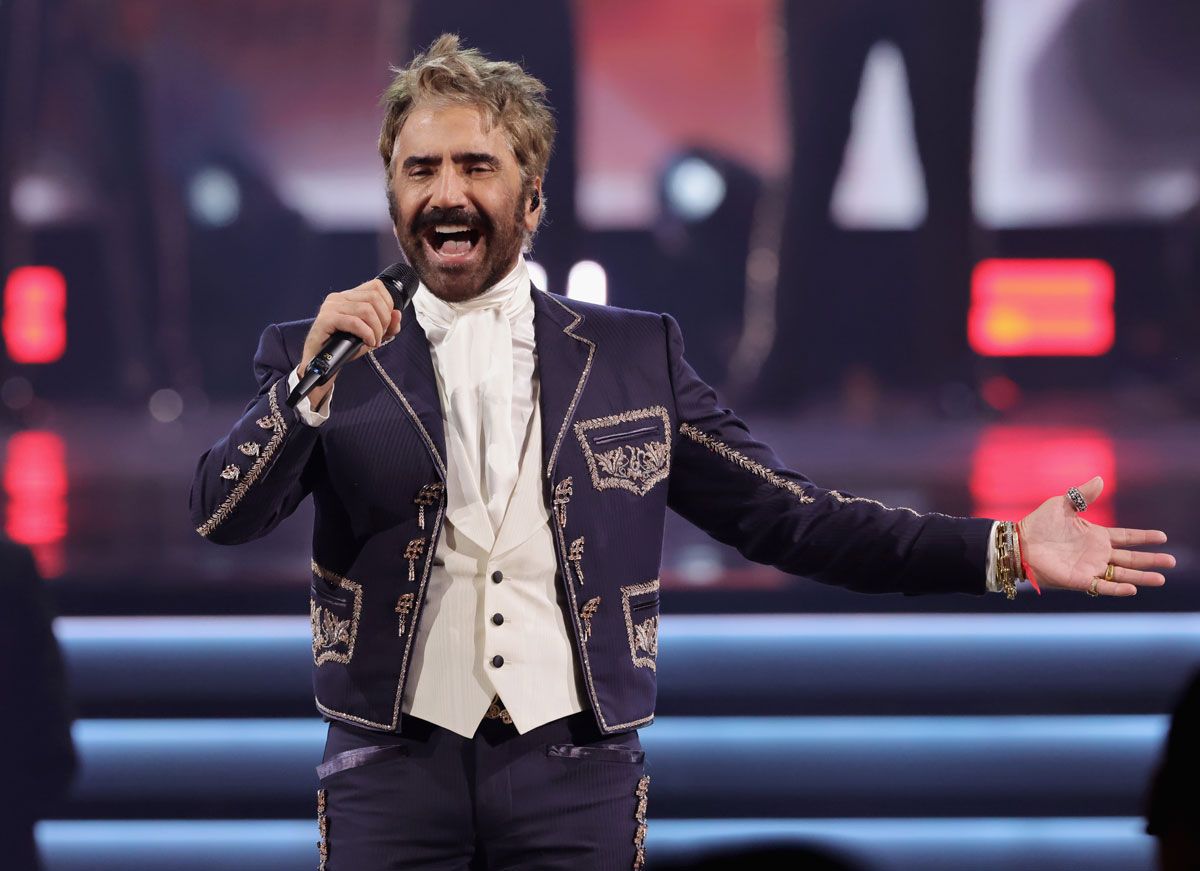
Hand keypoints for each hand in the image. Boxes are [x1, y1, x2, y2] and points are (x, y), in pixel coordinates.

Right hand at [298, 279, 401, 405]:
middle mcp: (339, 297)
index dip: (388, 305)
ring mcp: (331, 307)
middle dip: (384, 319)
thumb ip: (388, 326)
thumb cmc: (343, 348)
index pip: (376, 286)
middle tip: (380, 335)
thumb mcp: (371, 335)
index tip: (386, 323)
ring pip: (366, 309)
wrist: (321, 363)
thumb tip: (397, 314)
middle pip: (374, 298)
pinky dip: (367, 333)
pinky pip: (354, 322)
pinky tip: (368, 342)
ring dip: (376, 329)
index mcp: (349, 296)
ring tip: (374, 341)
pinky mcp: (326, 319)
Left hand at [1018, 476, 1174, 596]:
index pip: (1126, 537)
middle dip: (1151, 560)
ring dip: (1141, 577)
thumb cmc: (1040, 523)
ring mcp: (1090, 567)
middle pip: (1130, 558)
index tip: (1162, 537)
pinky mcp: (1079, 580)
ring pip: (1122, 574)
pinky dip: (1117, 588)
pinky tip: (1132, 588)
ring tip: (1161, 579)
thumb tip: (1099, 478)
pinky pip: (1102, 586)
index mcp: (1095, 535)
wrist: (1021, 542)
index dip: (1143, 537)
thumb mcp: (1062, 504)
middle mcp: (1097, 553)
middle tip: (1172, 562)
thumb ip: (1082, 495)